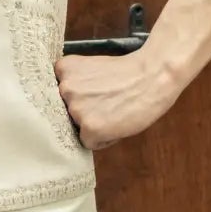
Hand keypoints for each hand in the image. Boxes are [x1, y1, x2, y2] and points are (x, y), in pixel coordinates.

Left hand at [54, 47, 183, 151]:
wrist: (153, 76)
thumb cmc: (129, 72)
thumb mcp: (92, 68)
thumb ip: (76, 83)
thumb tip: (68, 108)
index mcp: (63, 70)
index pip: (57, 94)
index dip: (76, 98)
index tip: (92, 95)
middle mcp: (64, 89)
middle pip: (66, 112)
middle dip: (83, 111)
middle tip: (107, 103)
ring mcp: (76, 109)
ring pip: (77, 128)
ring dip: (93, 125)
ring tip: (114, 112)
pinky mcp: (90, 128)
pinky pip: (89, 143)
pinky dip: (103, 139)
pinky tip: (117, 125)